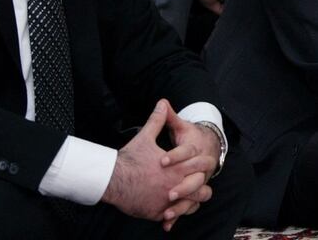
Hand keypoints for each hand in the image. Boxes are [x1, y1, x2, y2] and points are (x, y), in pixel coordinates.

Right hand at [101, 100, 215, 220]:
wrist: (111, 180)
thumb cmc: (129, 159)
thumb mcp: (144, 137)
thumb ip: (157, 121)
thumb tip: (162, 103)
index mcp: (177, 167)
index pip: (200, 165)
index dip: (204, 162)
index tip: (206, 160)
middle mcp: (175, 185)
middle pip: (201, 187)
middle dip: (202, 183)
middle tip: (202, 179)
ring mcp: (166, 202)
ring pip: (191, 204)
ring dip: (193, 200)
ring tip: (194, 195)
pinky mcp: (156, 213)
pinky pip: (174, 215)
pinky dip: (177, 212)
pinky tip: (177, 208)